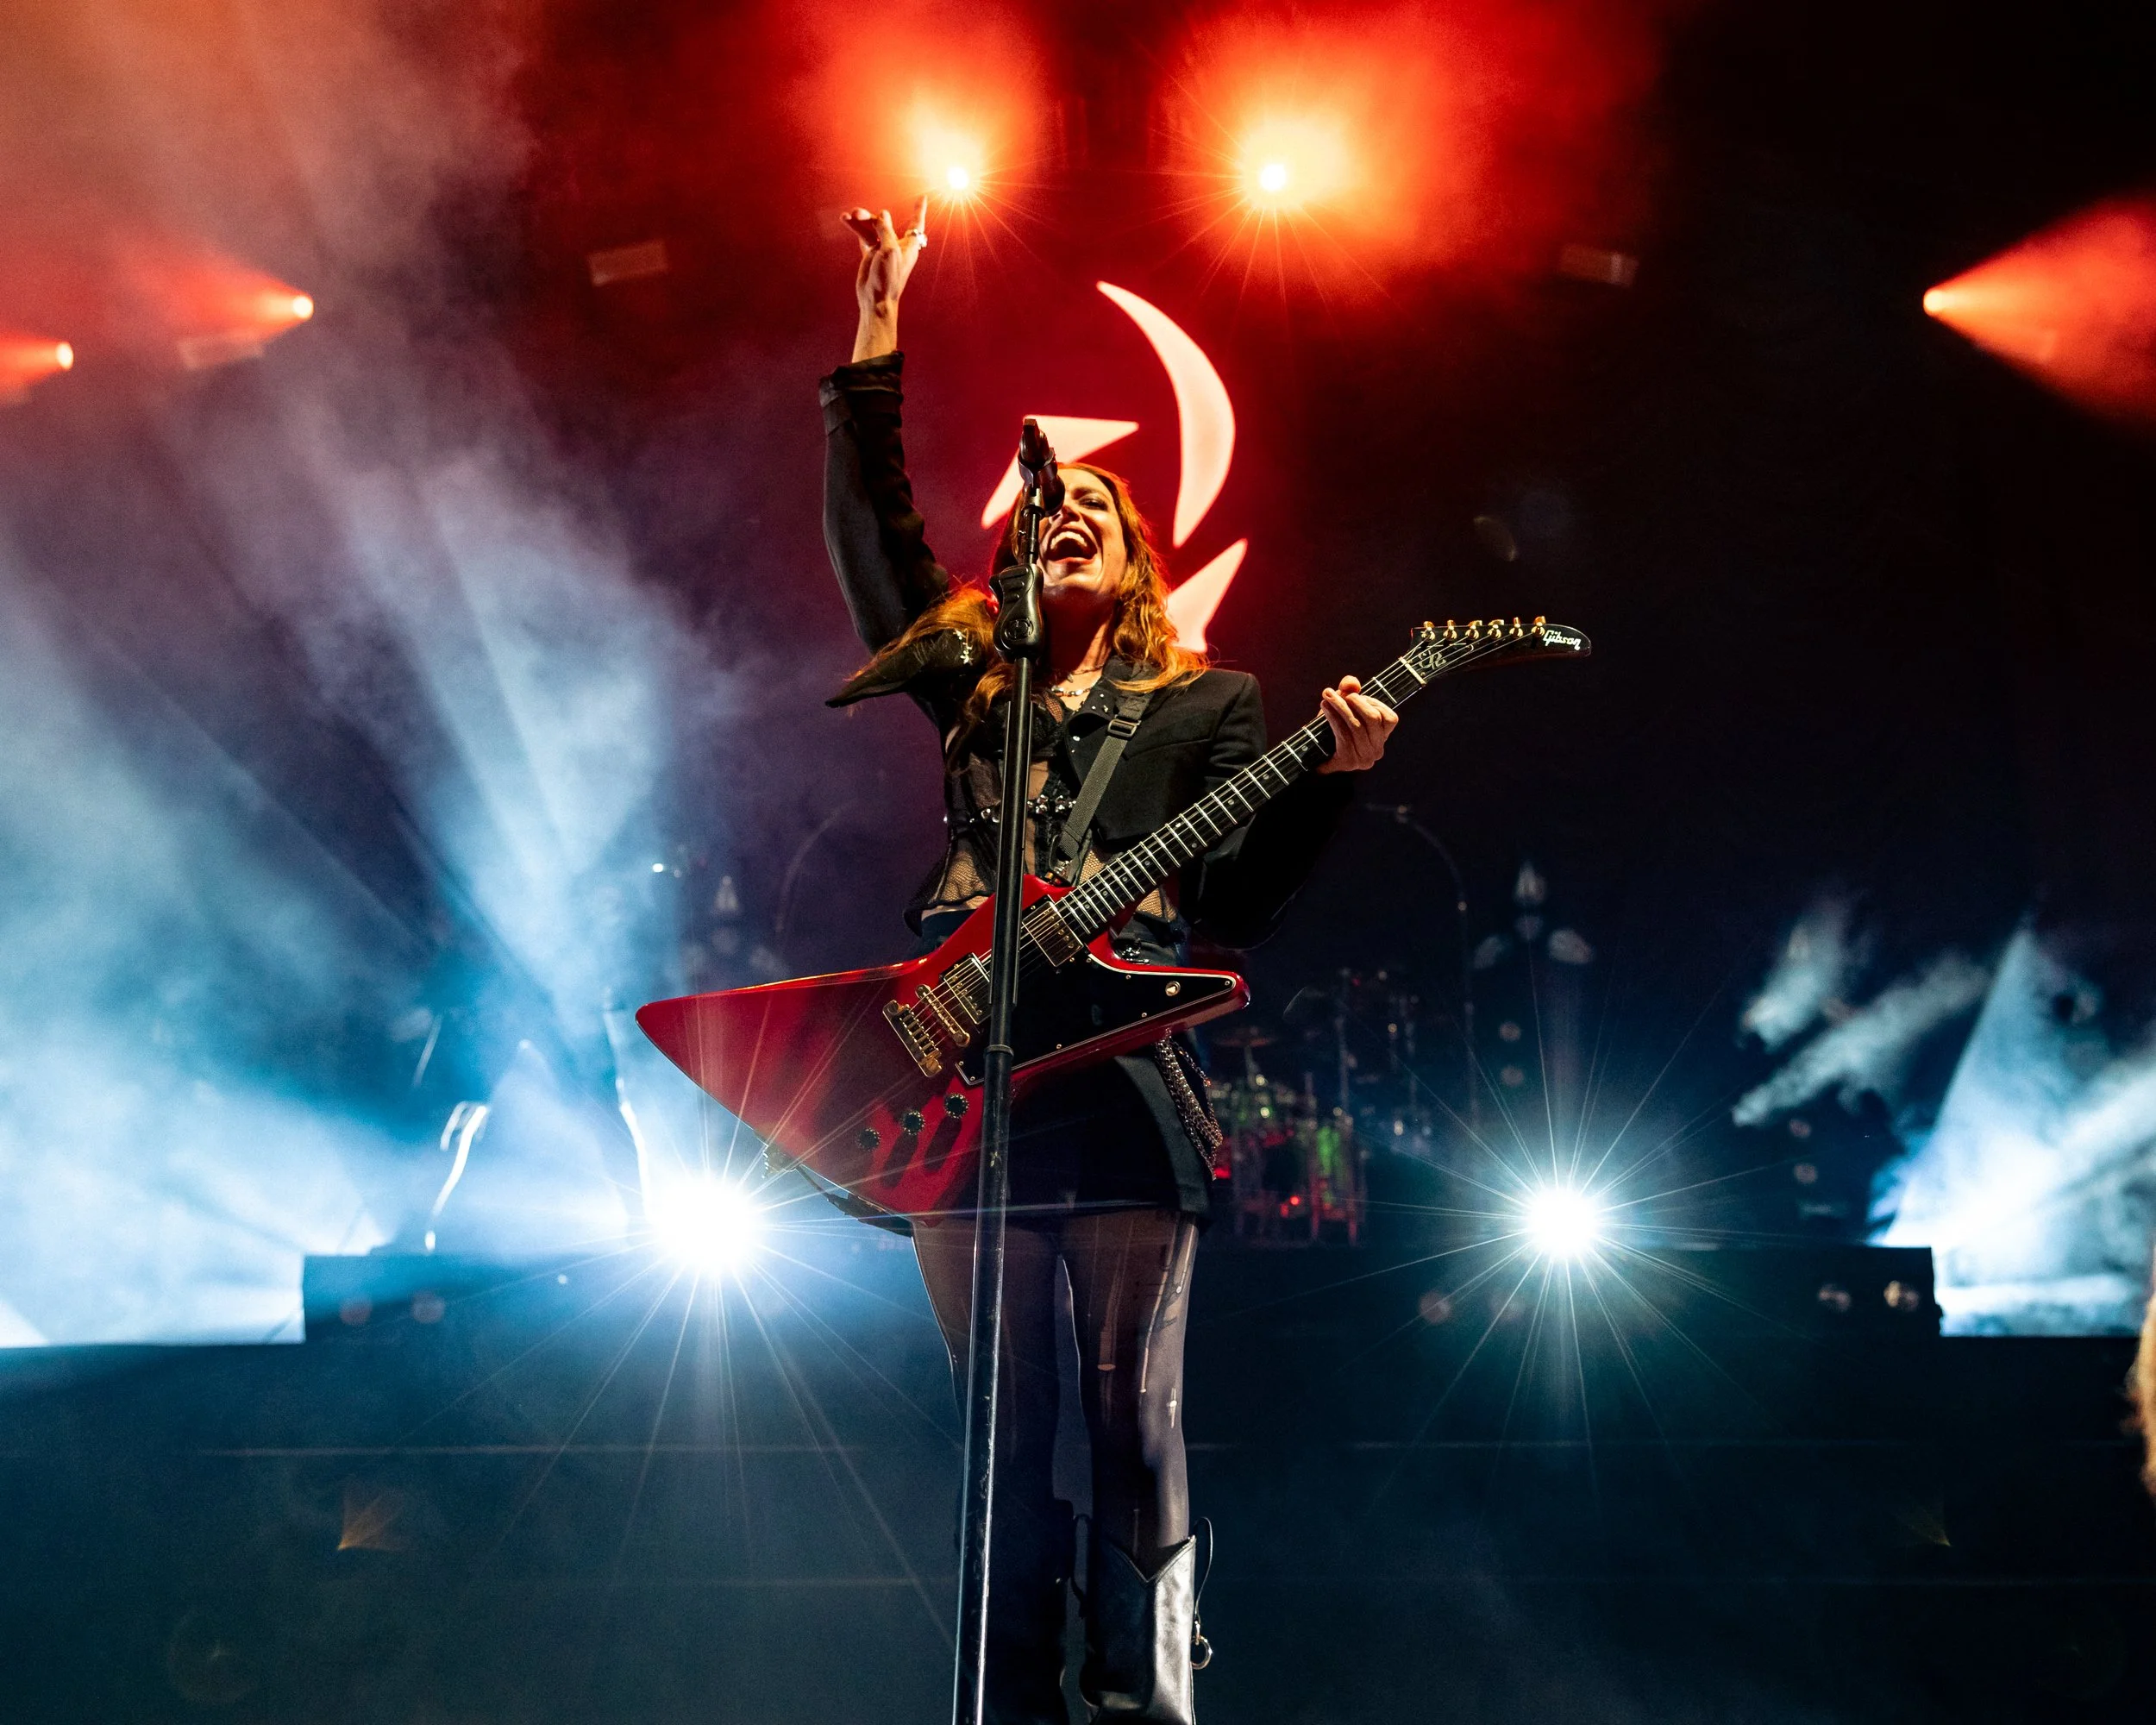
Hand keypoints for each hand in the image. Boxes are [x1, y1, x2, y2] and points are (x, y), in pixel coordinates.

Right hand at [845, 197, 928, 361]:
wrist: (875, 299)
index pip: (916, 224)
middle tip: (857, 213)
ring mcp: (882, 249)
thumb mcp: (890, 250)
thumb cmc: (888, 278)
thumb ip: (886, 230)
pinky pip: (863, 236)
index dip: (919, 211)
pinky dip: (856, 228)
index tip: (922, 197)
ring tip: (848, 216)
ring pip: (871, 228)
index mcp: (908, 246)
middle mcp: (895, 245)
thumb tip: (883, 214)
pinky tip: (846, 220)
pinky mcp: (870, 254)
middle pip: (885, 223)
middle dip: (871, 216)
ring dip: (860, 221)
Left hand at [1314, 675, 1398, 773]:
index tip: (1354, 696)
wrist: (1314, 758)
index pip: (1390, 718)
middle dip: (1355, 701)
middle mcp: (1377, 751)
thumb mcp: (1343, 707)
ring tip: (1328, 696)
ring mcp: (1364, 759)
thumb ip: (1349, 691)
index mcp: (1382, 739)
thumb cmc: (1332, 730)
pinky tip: (1324, 706)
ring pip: (1356, 725)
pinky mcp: (1348, 761)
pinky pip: (1343, 733)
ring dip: (1340, 706)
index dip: (1373, 703)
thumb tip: (1351, 683)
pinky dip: (1333, 717)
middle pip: (1373, 719)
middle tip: (1339, 693)